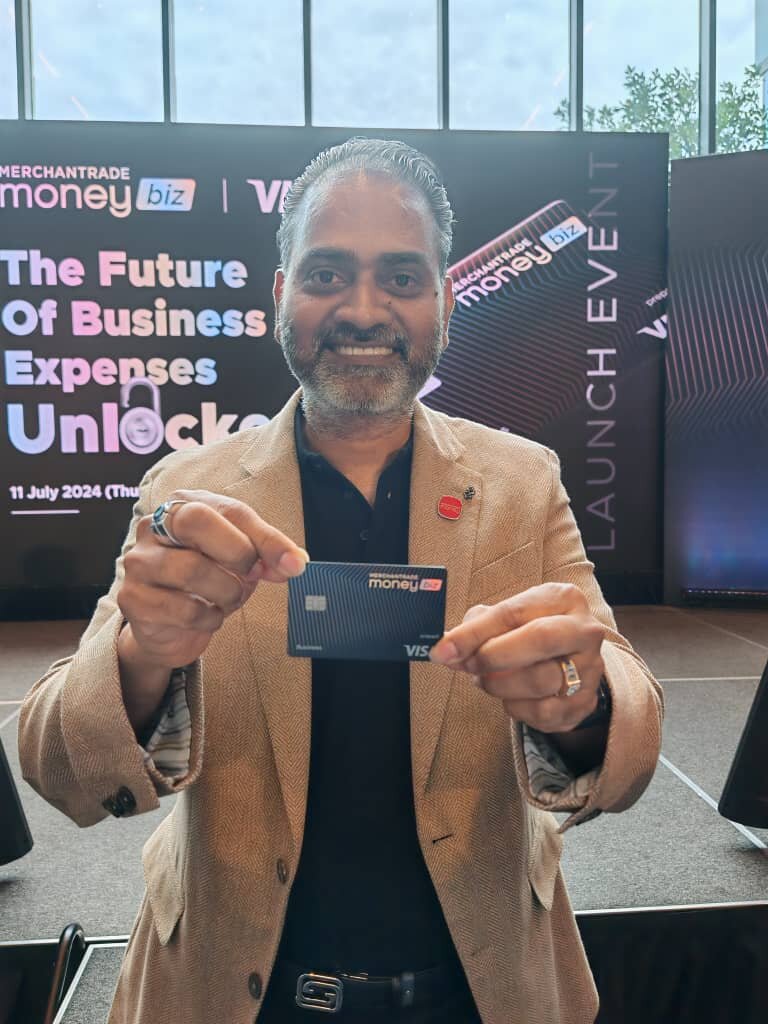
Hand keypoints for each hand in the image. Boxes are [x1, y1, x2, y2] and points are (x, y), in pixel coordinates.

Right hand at [117, 489, 308, 670]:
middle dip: (236, 551)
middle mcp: (152, 526)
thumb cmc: (206, 582)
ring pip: (192, 569)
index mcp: (182, 506)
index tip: (292, 563)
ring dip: (227, 592)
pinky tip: (209, 617)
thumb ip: (265, 553)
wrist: (167, 628)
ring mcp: (138, 562)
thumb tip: (295, 563)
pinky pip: (184, 609)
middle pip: (196, 520)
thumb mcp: (239, 559)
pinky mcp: (133, 600)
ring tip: (231, 598)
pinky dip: (210, 618)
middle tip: (251, 575)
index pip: (228, 509)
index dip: (265, 537)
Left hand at [429, 583, 605, 732]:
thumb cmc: (529, 633)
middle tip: (468, 665)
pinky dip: (517, 708)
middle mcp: (584, 631)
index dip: (474, 633)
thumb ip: (476, 630)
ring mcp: (590, 669)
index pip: (514, 612)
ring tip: (486, 680)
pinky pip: (543, 711)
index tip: (444, 649)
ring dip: (500, 685)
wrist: (570, 660)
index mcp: (563, 599)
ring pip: (540, 681)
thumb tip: (446, 651)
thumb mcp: (506, 619)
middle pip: (539, 640)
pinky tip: (510, 697)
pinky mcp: (586, 702)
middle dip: (494, 656)